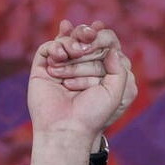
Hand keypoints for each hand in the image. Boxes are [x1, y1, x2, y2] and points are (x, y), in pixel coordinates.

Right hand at [28, 20, 135, 164]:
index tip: (97, 40)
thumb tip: (112, 48)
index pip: (105, 44)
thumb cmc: (92, 115)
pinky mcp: (43, 68)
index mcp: (101, 72)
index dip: (102, 37)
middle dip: (88, 40)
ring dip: (72, 44)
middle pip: (86, 38)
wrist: (67, 128)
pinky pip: (48, 47)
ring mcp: (62, 67)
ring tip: (74, 53)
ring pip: (69, 41)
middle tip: (84, 47)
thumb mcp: (116, 93)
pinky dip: (56, 47)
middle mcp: (82, 67)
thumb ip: (120, 69)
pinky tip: (60, 57)